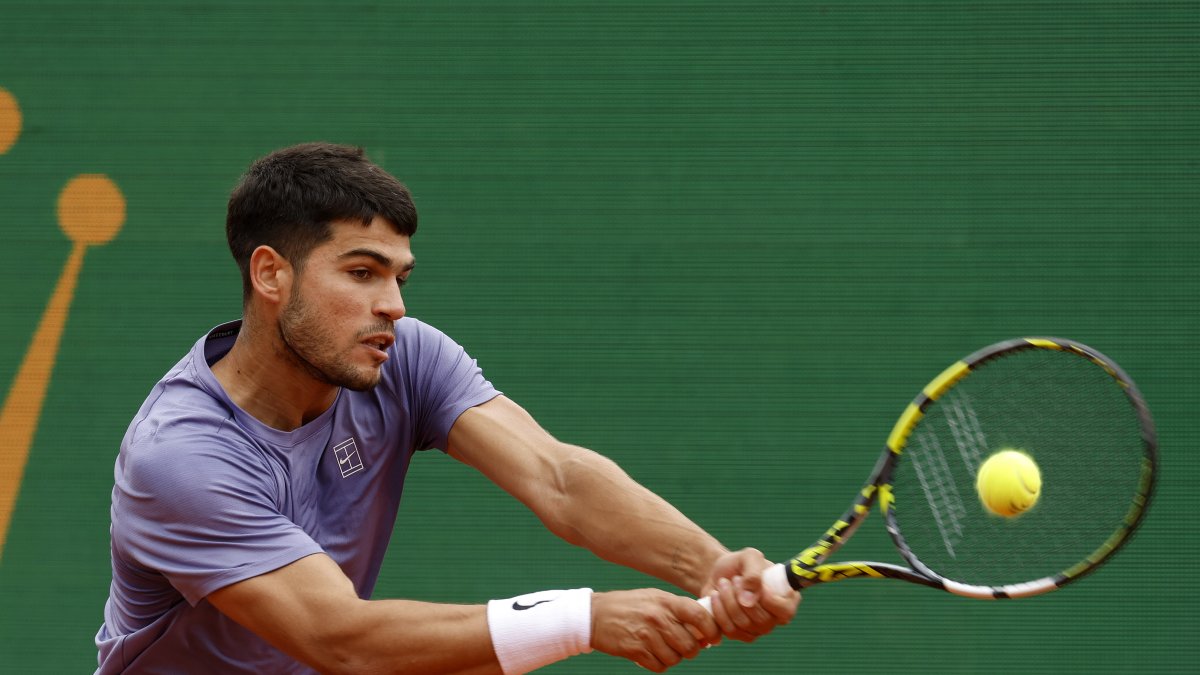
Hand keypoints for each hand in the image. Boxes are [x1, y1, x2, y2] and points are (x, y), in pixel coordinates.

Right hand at [591, 589, 719, 671]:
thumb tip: (704, 631)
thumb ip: (678, 610)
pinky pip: (659, 666)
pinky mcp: (635, 650)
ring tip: (664, 649)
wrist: (595, 615)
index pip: (700, 616)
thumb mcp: (654, 598)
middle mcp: (658, 617)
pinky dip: (659, 664)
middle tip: (684, 646)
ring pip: (676, 658)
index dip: (712, 630)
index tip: (714, 638)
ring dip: (673, 658)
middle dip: (691, 650)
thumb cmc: (629, 606)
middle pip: (690, 644)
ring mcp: (647, 635)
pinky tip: (651, 654)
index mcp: (666, 601)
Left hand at [700, 548, 800, 642]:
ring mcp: (758, 629)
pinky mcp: (740, 634)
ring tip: (722, 583)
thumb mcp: (749, 557)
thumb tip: (749, 601)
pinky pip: (730, 630)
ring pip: (743, 625)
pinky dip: (718, 611)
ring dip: (727, 600)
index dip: (771, 602)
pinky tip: (715, 596)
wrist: (719, 573)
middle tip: (733, 579)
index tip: (756, 585)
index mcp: (786, 598)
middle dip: (740, 596)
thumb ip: (754, 573)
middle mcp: (775, 617)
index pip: (786, 611)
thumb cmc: (739, 564)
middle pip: (761, 620)